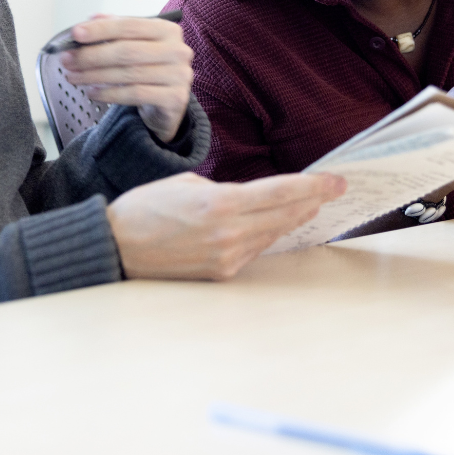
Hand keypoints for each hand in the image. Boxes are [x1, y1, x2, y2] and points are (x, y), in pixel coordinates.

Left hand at [60, 14, 192, 142]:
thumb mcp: (136, 44)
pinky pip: (134, 94)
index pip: (130, 25)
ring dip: (94, 76)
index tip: (76, 34)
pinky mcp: (175, 98)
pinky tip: (92, 92)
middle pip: (127, 51)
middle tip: (68, 60)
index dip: (101, 29)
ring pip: (128, 73)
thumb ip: (117, 29)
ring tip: (73, 76)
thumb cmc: (149, 68)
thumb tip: (91, 19)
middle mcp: (178, 50)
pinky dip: (109, 93)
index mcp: (168, 30)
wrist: (170, 102)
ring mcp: (180, 75)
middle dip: (92, 55)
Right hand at [106, 172, 346, 279]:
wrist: (116, 248)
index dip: (313, 186)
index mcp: (220, 203)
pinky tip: (277, 224)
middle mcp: (229, 232)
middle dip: (314, 200)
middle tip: (335, 189)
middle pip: (285, 214)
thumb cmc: (146, 208)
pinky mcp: (221, 273)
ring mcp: (227, 256)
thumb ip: (228, 191)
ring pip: (274, 233)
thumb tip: (254, 199)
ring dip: (293, 217)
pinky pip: (256, 249)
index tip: (337, 181)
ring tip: (310, 203)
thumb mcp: (189, 183)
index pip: (281, 192)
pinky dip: (268, 234)